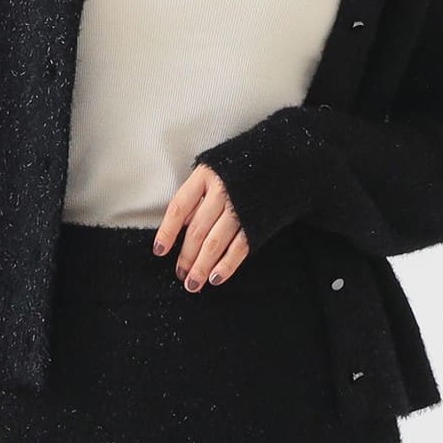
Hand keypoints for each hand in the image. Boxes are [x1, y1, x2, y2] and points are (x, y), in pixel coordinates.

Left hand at [153, 162, 248, 291]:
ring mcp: (240, 207)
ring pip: (215, 243)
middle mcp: (222, 191)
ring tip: (193, 283)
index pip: (179, 207)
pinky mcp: (257, 221)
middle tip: (180, 274)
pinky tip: (215, 278)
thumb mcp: (215, 169)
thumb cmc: (241, 166)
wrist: (283, 160)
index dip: (167, 231)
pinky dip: (226, 265)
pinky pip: (239, 248)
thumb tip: (181, 226)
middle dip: (186, 256)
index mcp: (206, 175)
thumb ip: (198, 195)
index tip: (159, 251)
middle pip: (197, 230)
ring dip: (202, 266)